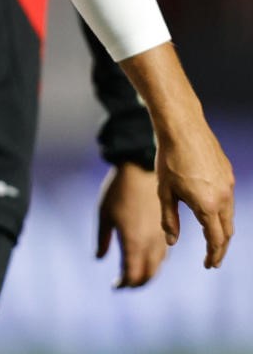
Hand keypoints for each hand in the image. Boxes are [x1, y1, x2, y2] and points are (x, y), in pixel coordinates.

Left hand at [98, 162, 167, 287]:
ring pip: (158, 265)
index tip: (116, 286)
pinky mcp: (169, 228)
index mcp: (133, 242)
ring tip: (136, 274)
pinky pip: (164, 253)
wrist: (142, 169)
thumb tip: (99, 257)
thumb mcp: (103, 214)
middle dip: (137, 282)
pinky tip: (149, 258)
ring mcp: (162, 236)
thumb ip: (102, 239)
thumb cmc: (118, 191)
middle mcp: (151, 243)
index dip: (124, 283)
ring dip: (148, 273)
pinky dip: (157, 261)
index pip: (132, 274)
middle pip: (148, 274)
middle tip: (126, 284)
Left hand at [155, 123, 234, 267]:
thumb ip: (169, 219)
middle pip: (227, 231)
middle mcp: (223, 197)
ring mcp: (228, 184)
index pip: (215, 239)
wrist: (182, 127)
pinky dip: (223, 213)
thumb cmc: (168, 159)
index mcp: (207, 205)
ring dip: (223, 231)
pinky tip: (213, 213)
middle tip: (213, 260)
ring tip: (214, 241)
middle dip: (220, 248)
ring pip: (230, 215)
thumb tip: (172, 242)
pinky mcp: (228, 173)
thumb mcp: (164, 192)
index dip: (212, 254)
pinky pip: (228, 199)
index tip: (208, 265)